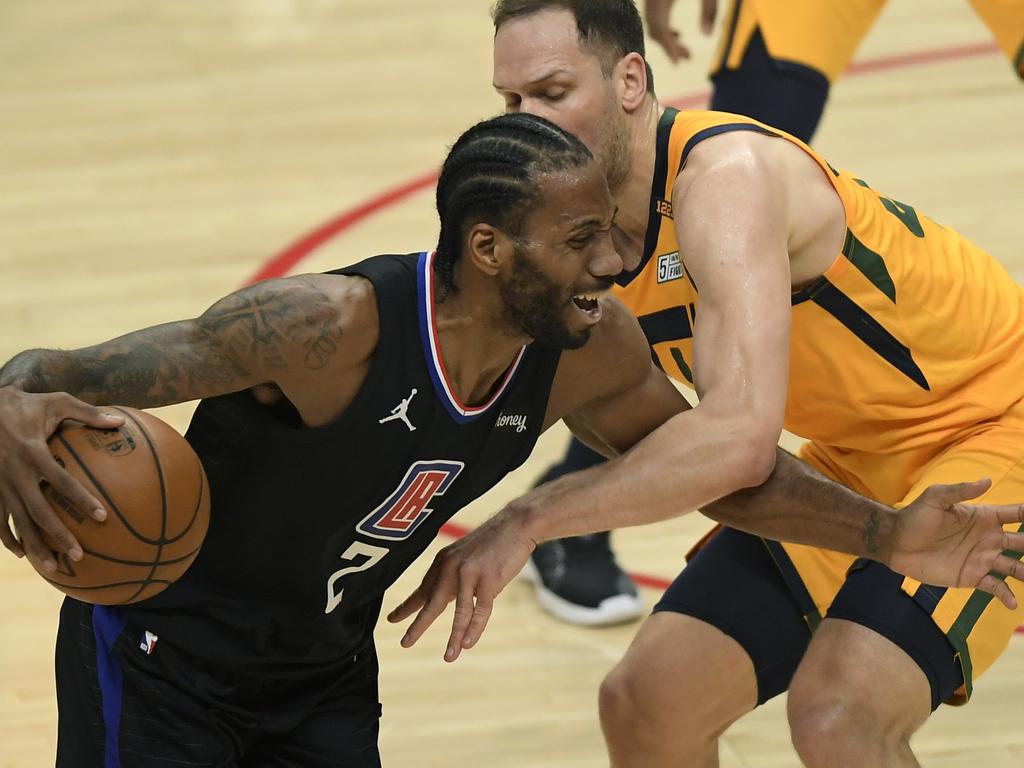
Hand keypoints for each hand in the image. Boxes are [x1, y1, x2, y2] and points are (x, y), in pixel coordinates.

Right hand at [0, 388, 123, 570]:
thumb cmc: (25, 404)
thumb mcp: (57, 402)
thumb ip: (89, 413)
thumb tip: (121, 422)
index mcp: (33, 453)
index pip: (61, 482)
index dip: (81, 499)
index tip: (101, 517)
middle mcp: (14, 473)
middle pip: (38, 512)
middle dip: (58, 535)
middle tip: (79, 555)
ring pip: (18, 522)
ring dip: (34, 545)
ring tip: (52, 566)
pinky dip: (7, 537)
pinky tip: (22, 552)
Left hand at [387, 508, 536, 661]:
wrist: (517, 524)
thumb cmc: (493, 542)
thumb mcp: (465, 556)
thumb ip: (453, 576)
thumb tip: (441, 599)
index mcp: (444, 561)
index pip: (423, 588)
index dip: (407, 606)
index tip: (392, 620)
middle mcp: (452, 567)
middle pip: (432, 602)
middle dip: (418, 625)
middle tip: (405, 643)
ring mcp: (470, 573)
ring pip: (458, 612)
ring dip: (453, 637)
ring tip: (449, 657)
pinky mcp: (489, 580)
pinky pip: (479, 610)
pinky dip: (474, 629)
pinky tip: (468, 644)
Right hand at [644, 0, 716, 63]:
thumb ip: (710, 9)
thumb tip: (707, 35)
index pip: (660, 26)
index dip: (667, 46)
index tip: (677, 63)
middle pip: (654, 28)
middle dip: (669, 46)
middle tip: (688, 57)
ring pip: (652, 25)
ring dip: (666, 40)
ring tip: (686, 52)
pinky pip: (653, 18)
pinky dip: (663, 30)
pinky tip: (678, 35)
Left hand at [889, 478, 1023, 609]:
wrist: (895, 543)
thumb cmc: (915, 517)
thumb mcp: (936, 498)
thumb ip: (960, 491)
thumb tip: (987, 480)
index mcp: (984, 517)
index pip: (1016, 514)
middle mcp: (989, 538)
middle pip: (1023, 542)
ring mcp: (983, 559)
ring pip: (1016, 567)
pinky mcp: (972, 576)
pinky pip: (996, 587)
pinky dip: (1007, 595)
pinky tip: (1014, 604)